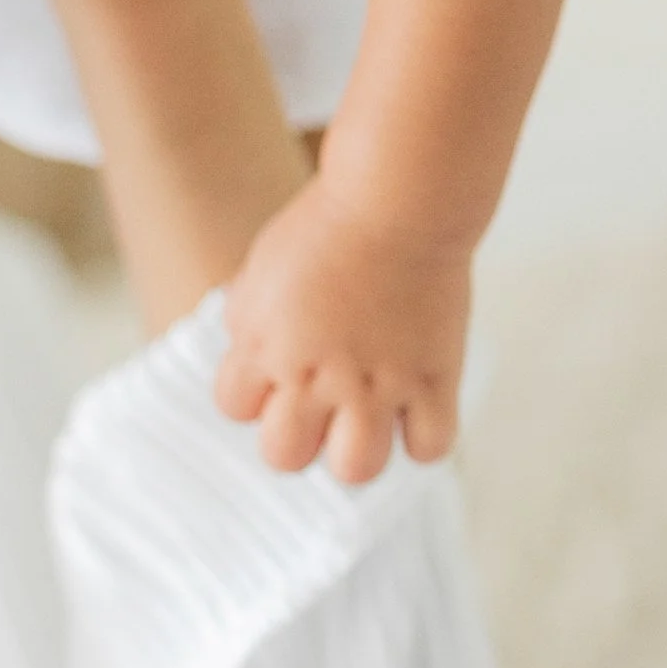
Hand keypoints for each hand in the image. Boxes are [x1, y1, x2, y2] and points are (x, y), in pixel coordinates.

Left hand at [217, 178, 468, 482]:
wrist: (398, 198)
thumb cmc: (329, 223)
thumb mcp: (262, 268)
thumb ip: (249, 320)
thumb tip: (250, 354)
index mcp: (264, 345)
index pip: (234, 408)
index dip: (254, 394)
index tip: (280, 371)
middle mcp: (315, 375)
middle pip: (285, 456)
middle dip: (298, 438)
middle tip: (322, 407)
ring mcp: (376, 383)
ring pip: (355, 469)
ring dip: (357, 452)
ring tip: (367, 420)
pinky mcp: (432, 379)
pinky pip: (429, 447)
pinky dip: (423, 437)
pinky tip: (417, 411)